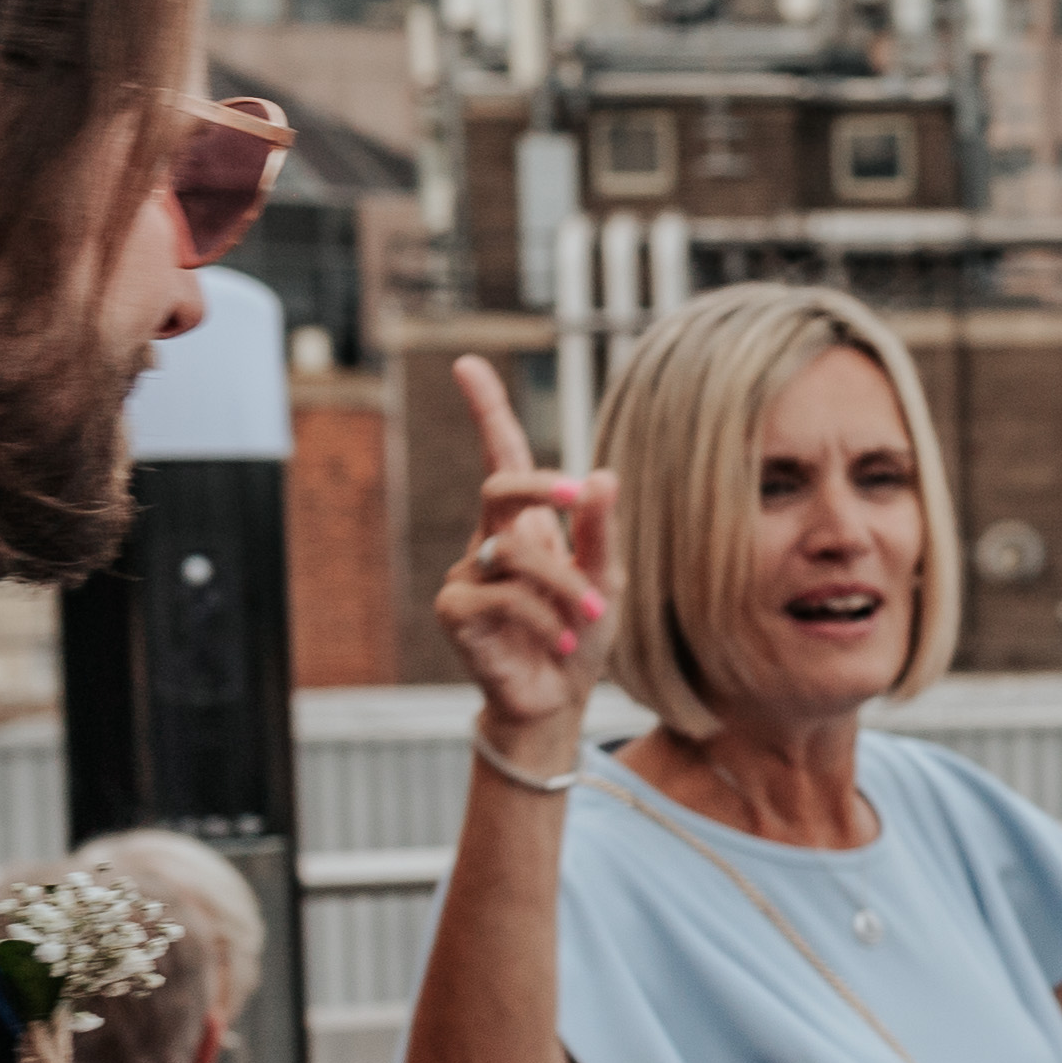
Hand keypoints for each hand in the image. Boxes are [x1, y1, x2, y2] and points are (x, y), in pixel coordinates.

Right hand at [437, 354, 614, 747]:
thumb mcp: (606, 580)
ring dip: (564, 585)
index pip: (502, 456)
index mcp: (526, 524)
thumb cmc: (579, 635)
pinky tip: (560, 641)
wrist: (558, 699)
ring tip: (589, 619)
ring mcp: (467, 573)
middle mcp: (489, 540)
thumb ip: (602, 532)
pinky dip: (542, 617)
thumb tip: (603, 475)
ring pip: (513, 551)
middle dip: (539, 486)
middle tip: (577, 496)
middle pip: (498, 485)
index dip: (486, 410)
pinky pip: (501, 594)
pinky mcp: (455, 609)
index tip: (466, 363)